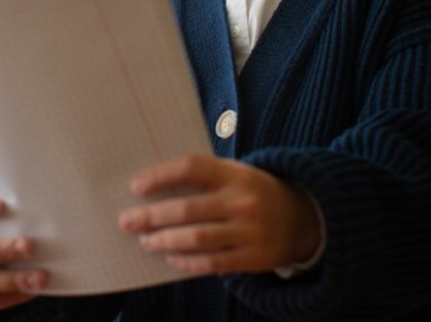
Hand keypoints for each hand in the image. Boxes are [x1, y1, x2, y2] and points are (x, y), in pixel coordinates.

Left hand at [118, 155, 320, 275]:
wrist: (304, 217)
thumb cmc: (254, 192)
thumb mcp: (236, 174)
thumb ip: (204, 177)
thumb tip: (153, 185)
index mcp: (234, 174)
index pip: (191, 168)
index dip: (161, 175)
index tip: (136, 187)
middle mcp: (242, 201)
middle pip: (188, 208)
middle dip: (152, 216)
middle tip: (126, 221)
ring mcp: (249, 230)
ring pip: (198, 238)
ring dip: (166, 240)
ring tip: (145, 241)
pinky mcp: (254, 257)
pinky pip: (214, 262)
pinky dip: (189, 262)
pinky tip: (171, 259)